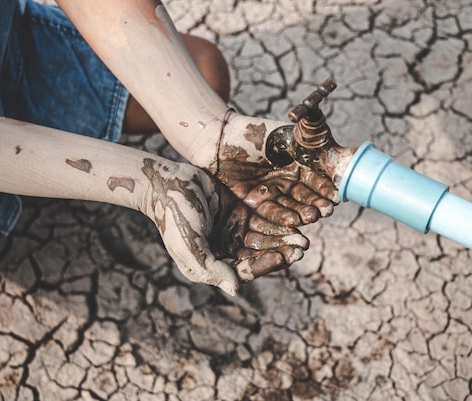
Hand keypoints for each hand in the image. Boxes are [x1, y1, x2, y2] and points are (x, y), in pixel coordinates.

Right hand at [140, 158, 309, 294]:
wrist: (168, 182)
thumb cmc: (175, 216)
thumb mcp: (189, 244)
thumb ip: (210, 267)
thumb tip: (236, 289)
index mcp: (212, 265)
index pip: (244, 270)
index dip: (265, 264)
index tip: (283, 256)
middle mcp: (224, 251)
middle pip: (258, 255)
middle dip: (280, 251)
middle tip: (302, 247)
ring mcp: (231, 231)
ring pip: (262, 238)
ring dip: (282, 238)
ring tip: (303, 236)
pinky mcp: (237, 213)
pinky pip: (260, 219)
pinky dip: (276, 221)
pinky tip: (294, 219)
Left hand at [214, 113, 339, 229]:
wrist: (220, 141)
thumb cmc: (257, 134)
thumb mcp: (292, 137)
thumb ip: (317, 146)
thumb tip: (355, 153)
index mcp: (301, 162)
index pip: (318, 178)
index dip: (326, 188)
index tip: (335, 196)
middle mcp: (289, 179)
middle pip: (307, 196)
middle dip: (317, 204)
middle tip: (326, 211)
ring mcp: (273, 191)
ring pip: (292, 206)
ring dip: (303, 213)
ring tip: (311, 217)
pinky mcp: (256, 202)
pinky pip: (272, 213)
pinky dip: (282, 218)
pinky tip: (293, 222)